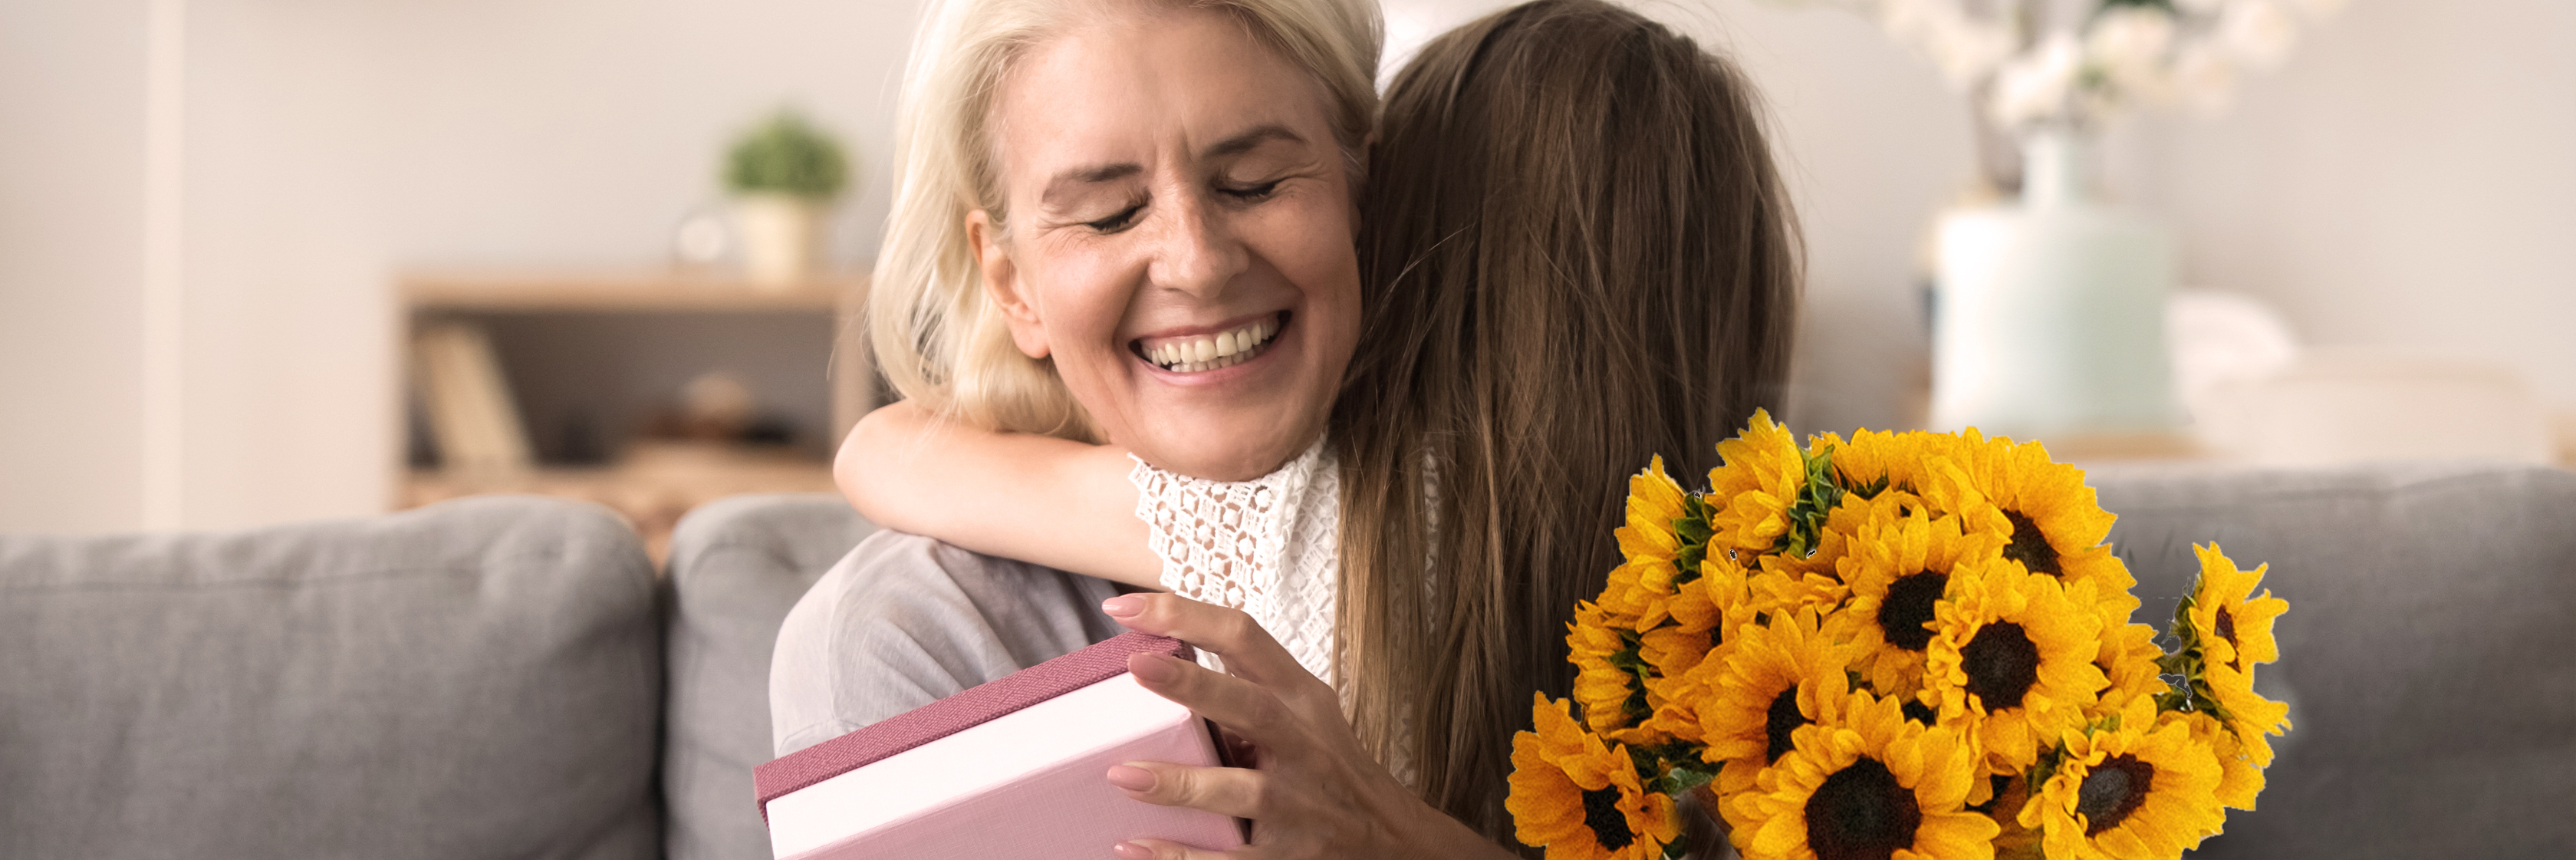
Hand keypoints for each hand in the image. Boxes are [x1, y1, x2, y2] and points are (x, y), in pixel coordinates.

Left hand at [1097, 593, 1517, 859]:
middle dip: (1195, 685)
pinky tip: (1138, 848)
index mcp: (1300, 699)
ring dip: (1182, 783)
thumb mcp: (1306, 716)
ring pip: (1243, 791)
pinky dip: (1185, 857)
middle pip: (1252, 707)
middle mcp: (1304, 745)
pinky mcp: (1292, 857)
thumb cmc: (1334, 770)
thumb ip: (1249, 689)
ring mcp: (1301, 804)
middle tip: (1137, 665)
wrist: (1398, 842)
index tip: (1129, 607)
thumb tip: (1164, 660)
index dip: (1189, 615)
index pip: (1247, 639)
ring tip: (1124, 774)